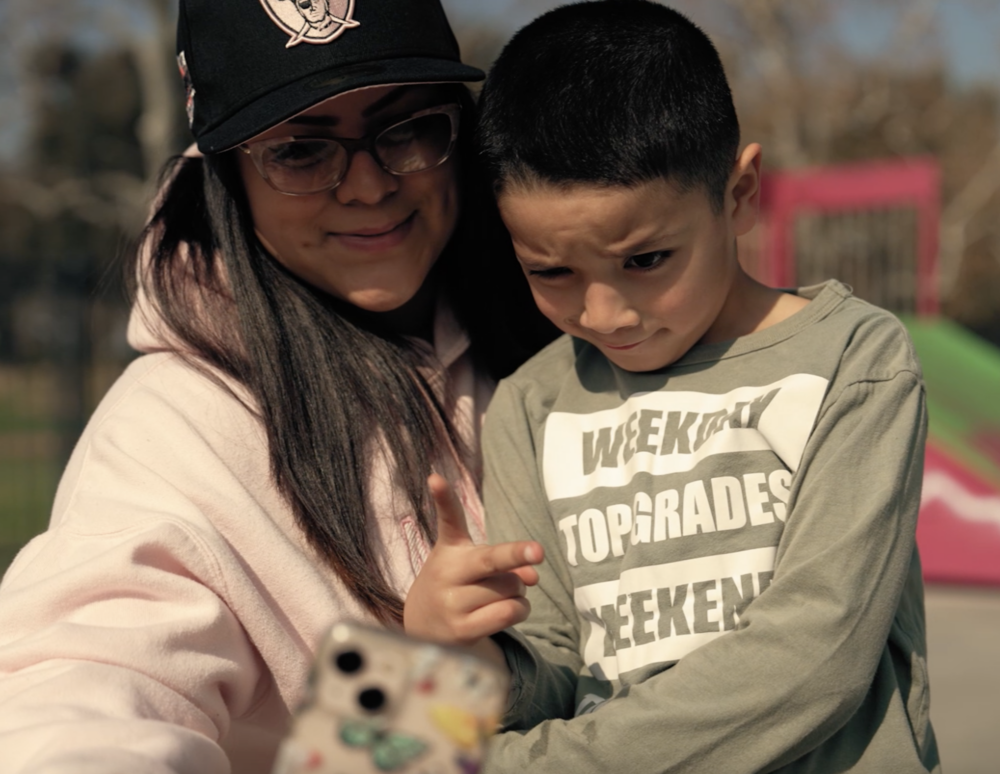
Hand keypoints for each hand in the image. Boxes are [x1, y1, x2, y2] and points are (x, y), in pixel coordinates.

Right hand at [404, 474, 543, 647]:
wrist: (424, 628)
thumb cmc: (456, 584)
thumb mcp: (469, 560)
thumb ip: (505, 558)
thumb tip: (533, 576)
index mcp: (448, 549)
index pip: (448, 519)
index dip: (443, 497)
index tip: (435, 478)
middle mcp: (445, 573)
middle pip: (493, 559)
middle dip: (520, 555)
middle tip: (538, 552)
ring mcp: (451, 604)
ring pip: (509, 588)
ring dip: (520, 590)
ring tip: (503, 593)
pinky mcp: (461, 631)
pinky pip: (508, 613)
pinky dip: (521, 609)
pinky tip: (511, 609)